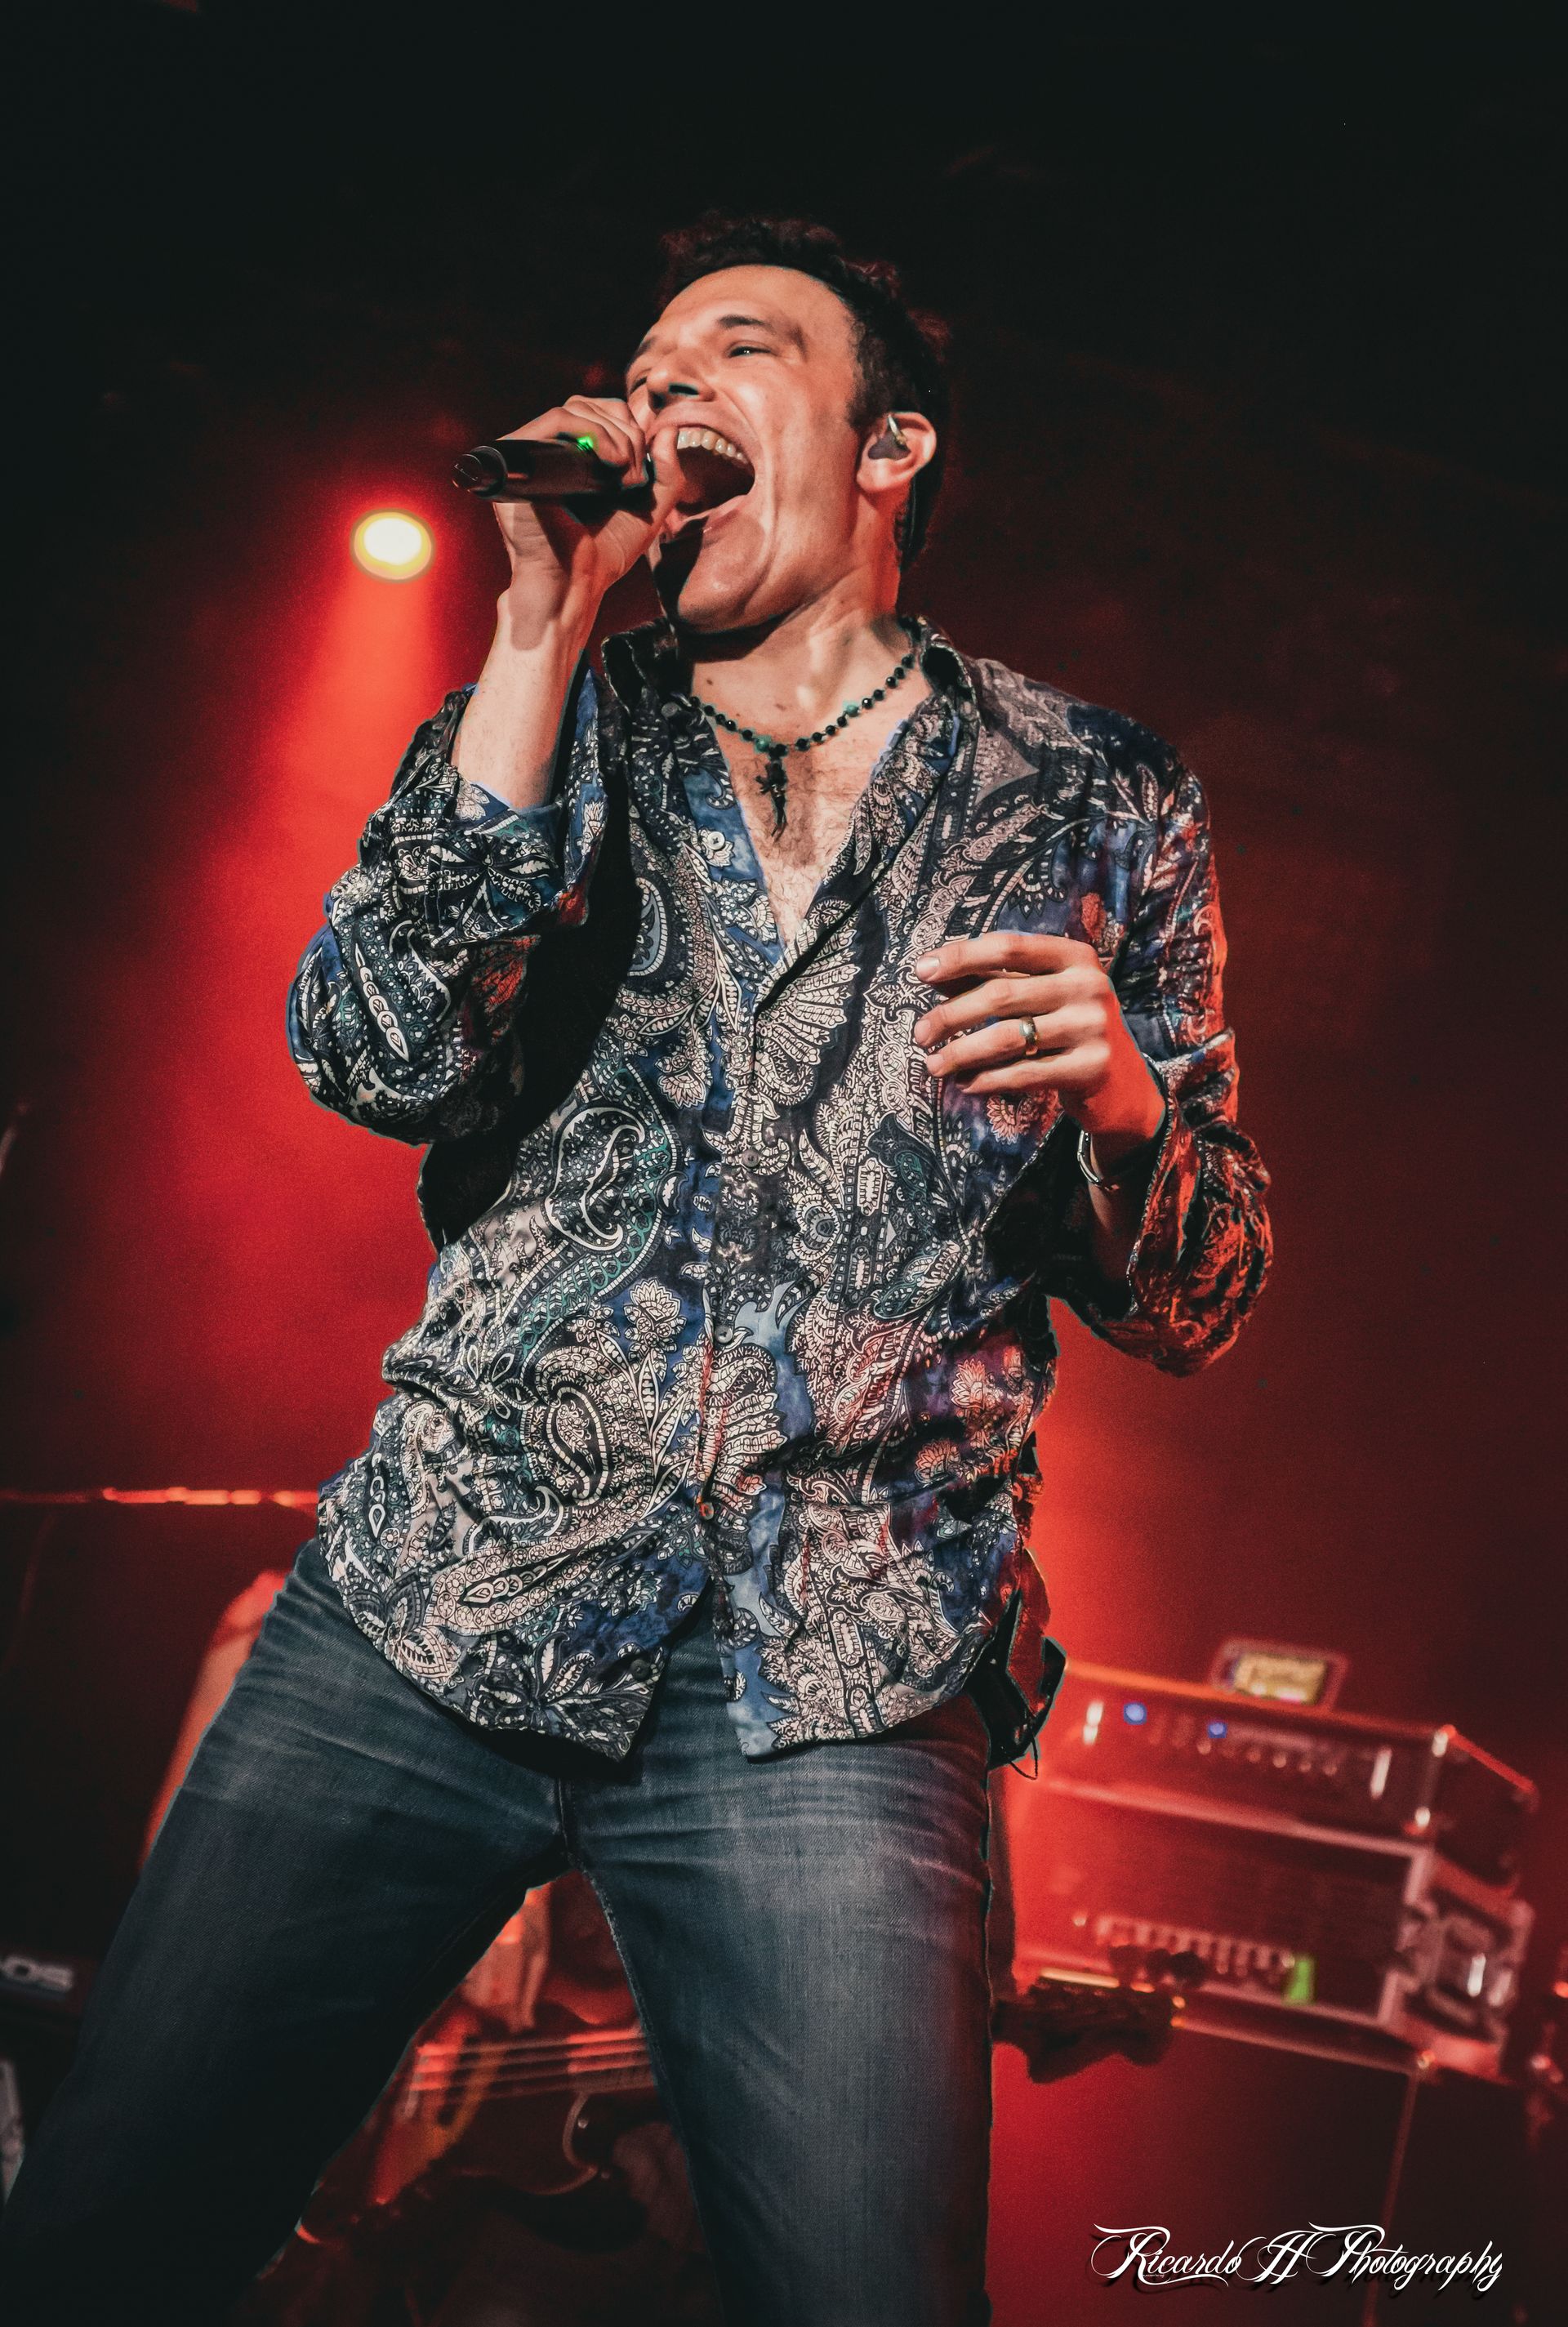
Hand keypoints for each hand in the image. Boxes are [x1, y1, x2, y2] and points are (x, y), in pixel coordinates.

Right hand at [490, 395, 680, 631]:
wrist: (575, 583)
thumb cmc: (605, 555)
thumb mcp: (649, 511)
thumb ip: (666, 473)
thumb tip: (667, 429)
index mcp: (573, 459)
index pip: (599, 413)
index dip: (628, 426)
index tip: (643, 466)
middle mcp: (549, 452)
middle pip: (587, 404)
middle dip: (625, 431)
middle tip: (635, 474)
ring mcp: (531, 453)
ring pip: (574, 408)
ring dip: (613, 434)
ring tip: (624, 474)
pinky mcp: (517, 457)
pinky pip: (555, 420)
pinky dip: (590, 430)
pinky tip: (610, 462)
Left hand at [913, 932, 1164, 1153]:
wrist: (1123, 1084)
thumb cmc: (1068, 1028)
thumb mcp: (1040, 994)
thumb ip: (992, 978)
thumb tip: (931, 971)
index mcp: (1075, 955)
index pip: (1007, 946)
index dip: (960, 956)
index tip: (920, 971)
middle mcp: (1088, 984)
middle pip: (1001, 993)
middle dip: (950, 1015)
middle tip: (920, 1034)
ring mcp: (1093, 1026)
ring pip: (1007, 1037)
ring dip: (960, 1053)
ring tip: (933, 1064)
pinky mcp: (1091, 1067)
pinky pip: (1023, 1073)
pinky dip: (986, 1080)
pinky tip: (965, 1085)